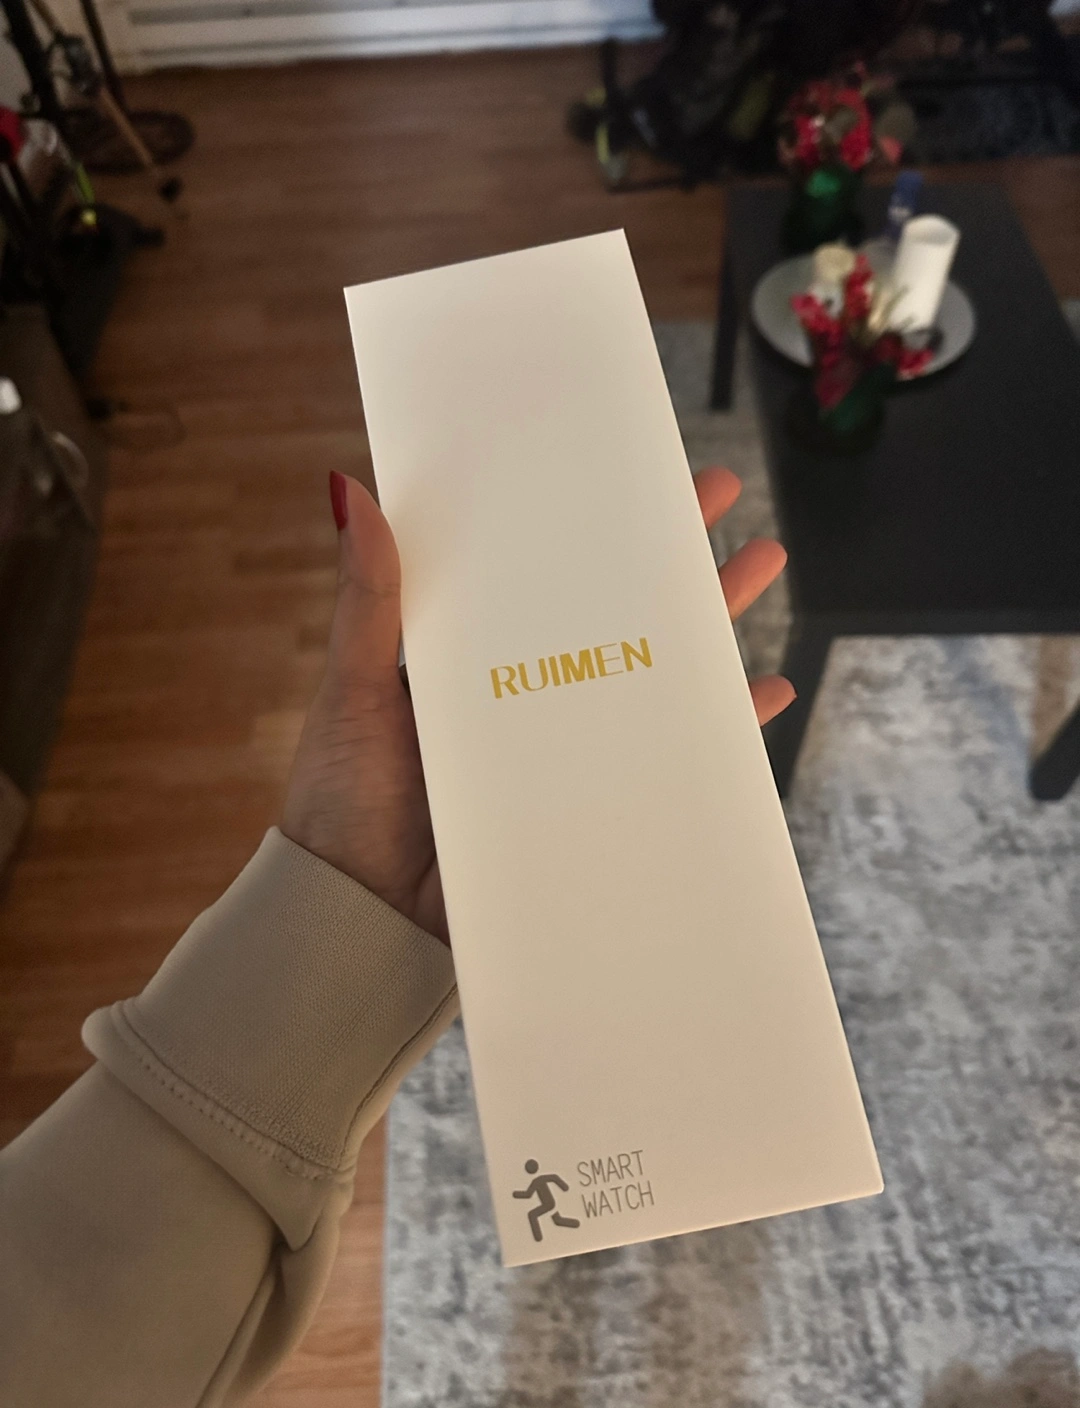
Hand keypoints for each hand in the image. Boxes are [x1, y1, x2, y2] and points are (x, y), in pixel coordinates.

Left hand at [281, 468, 793, 943]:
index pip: (548, 570)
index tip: (635, 467)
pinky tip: (759, 700)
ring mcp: (566, 751)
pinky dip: (714, 735)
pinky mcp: (589, 808)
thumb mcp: (353, 691)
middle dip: (671, 554)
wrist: (357, 917)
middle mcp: (531, 692)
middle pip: (615, 612)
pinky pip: (666, 764)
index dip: (592, 520)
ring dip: (710, 625)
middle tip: (726, 495)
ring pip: (652, 676)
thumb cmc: (340, 799)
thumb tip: (350, 492)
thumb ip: (368, 605)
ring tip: (763, 570)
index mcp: (480, 655)